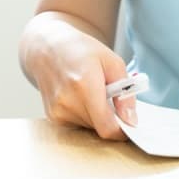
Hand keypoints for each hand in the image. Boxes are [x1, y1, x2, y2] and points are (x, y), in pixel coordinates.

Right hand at [25, 24, 135, 139]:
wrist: (46, 48)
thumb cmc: (80, 50)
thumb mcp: (113, 62)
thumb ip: (125, 94)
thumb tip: (131, 120)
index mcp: (85, 86)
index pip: (106, 127)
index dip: (122, 131)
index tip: (129, 124)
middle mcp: (68, 102)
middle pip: (100, 127)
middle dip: (110, 116)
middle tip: (109, 95)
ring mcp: (58, 111)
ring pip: (90, 127)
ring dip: (97, 115)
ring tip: (92, 92)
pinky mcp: (52, 116)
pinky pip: (78, 124)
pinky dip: (85, 114)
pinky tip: (80, 96)